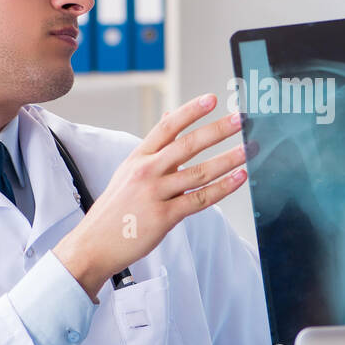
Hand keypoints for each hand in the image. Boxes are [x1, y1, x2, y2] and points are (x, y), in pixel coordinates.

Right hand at [53, 93, 248, 299]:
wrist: (94, 244)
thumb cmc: (115, 209)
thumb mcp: (128, 171)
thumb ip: (153, 147)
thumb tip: (170, 115)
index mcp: (137, 157)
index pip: (167, 126)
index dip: (190, 111)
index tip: (212, 99)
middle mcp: (146, 171)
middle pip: (188, 145)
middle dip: (217, 130)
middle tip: (241, 119)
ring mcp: (155, 194)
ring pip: (200, 172)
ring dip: (228, 159)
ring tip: (249, 148)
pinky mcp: (164, 217)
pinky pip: (200, 200)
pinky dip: (223, 188)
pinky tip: (239, 178)